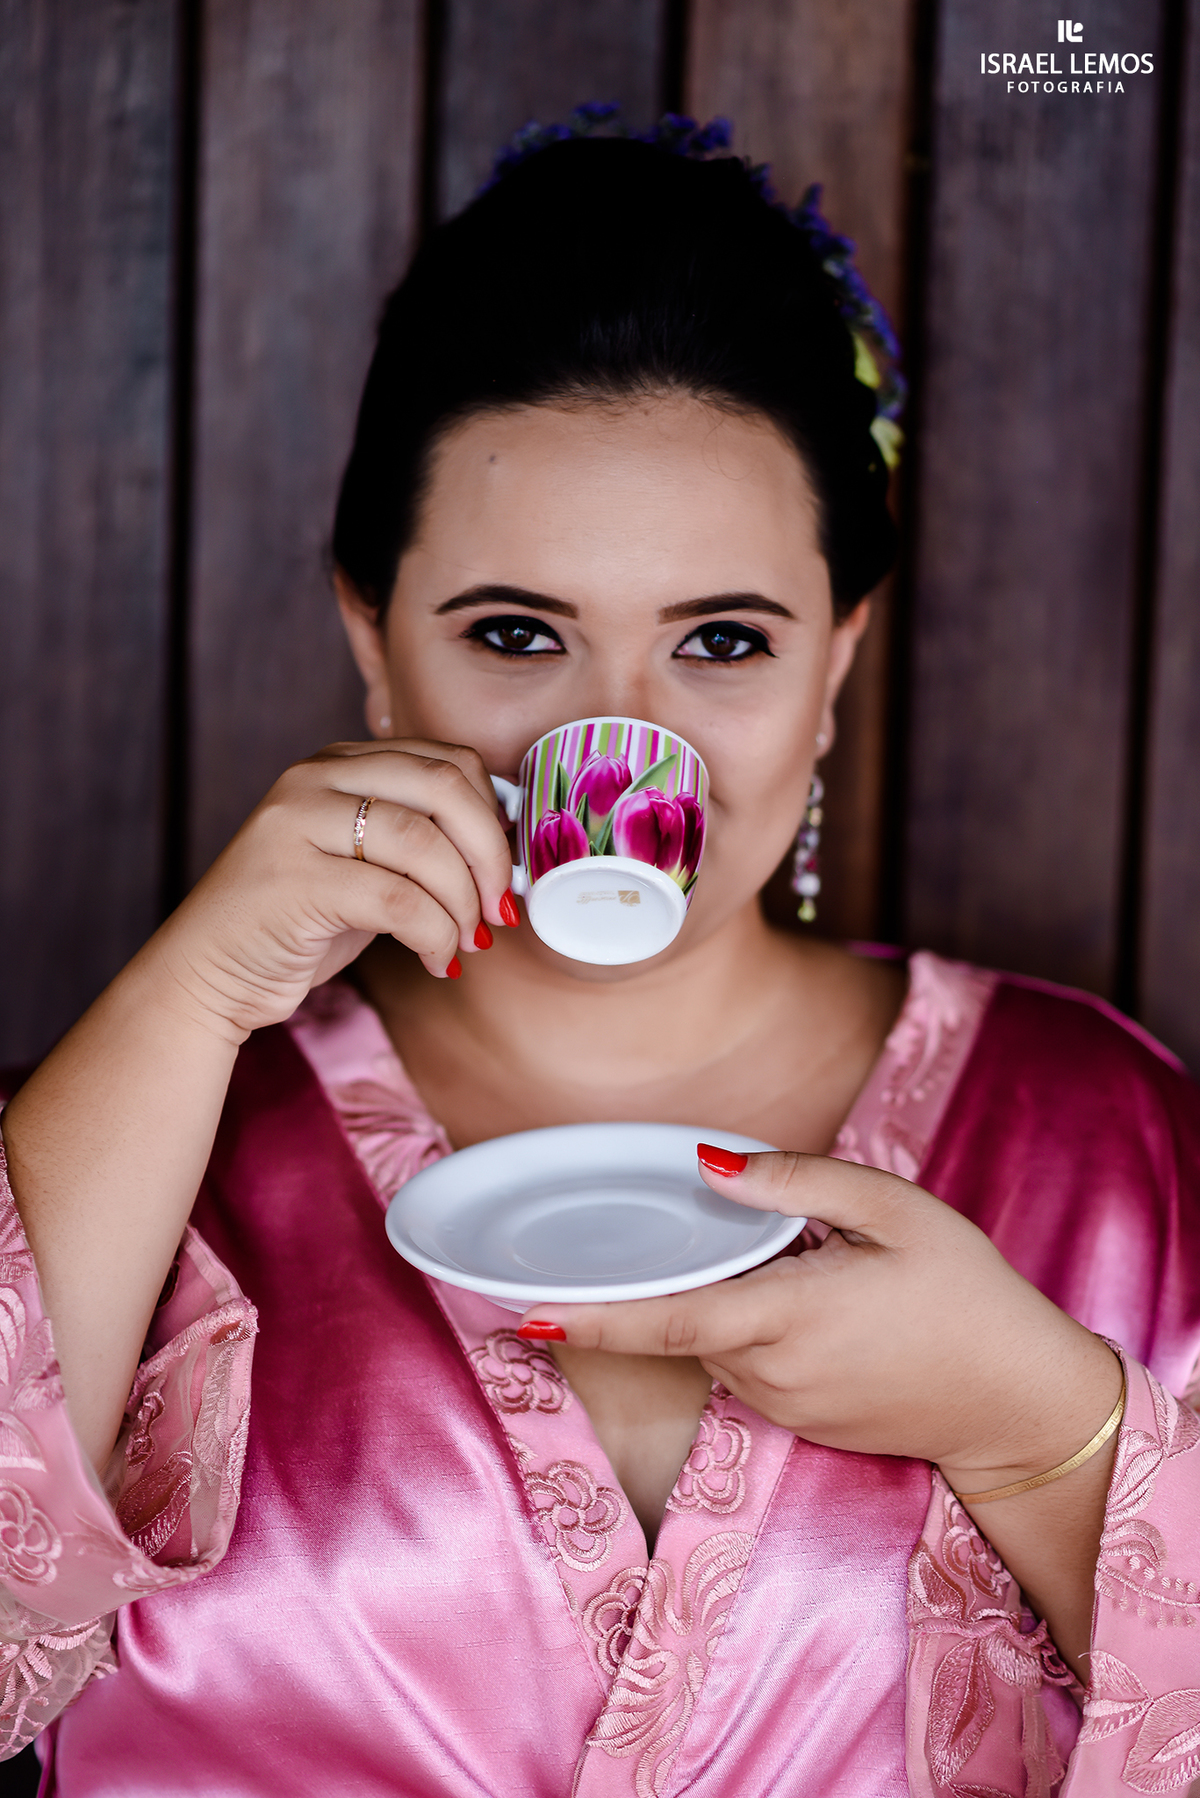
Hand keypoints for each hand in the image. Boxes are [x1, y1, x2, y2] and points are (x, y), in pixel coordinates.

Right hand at [150, 739, 516, 1040]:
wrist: (210, 972)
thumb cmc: (298, 921)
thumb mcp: (361, 862)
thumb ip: (416, 838)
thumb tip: (501, 850)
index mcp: (338, 764)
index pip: (446, 761)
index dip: (492, 818)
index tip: (504, 871)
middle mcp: (314, 779)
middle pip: (443, 789)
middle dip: (489, 855)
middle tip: (500, 907)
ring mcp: (298, 825)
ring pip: (424, 846)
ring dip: (462, 905)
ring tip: (465, 942)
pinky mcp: (294, 881)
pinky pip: (399, 902)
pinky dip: (435, 936)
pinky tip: (437, 962)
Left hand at [519, 1149, 1120, 1483]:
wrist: (1019, 1402)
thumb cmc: (966, 1294)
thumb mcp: (894, 1210)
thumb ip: (797, 1182)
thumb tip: (710, 1165)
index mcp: (785, 1317)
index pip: (664, 1320)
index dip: (589, 1319)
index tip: (522, 1314)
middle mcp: (769, 1373)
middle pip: (687, 1318)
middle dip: (684, 1277)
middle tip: (754, 1241)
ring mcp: (782, 1408)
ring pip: (716, 1341)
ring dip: (732, 1302)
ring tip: (822, 1272)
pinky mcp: (798, 1425)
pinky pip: (748, 1367)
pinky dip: (758, 1329)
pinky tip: (828, 1308)